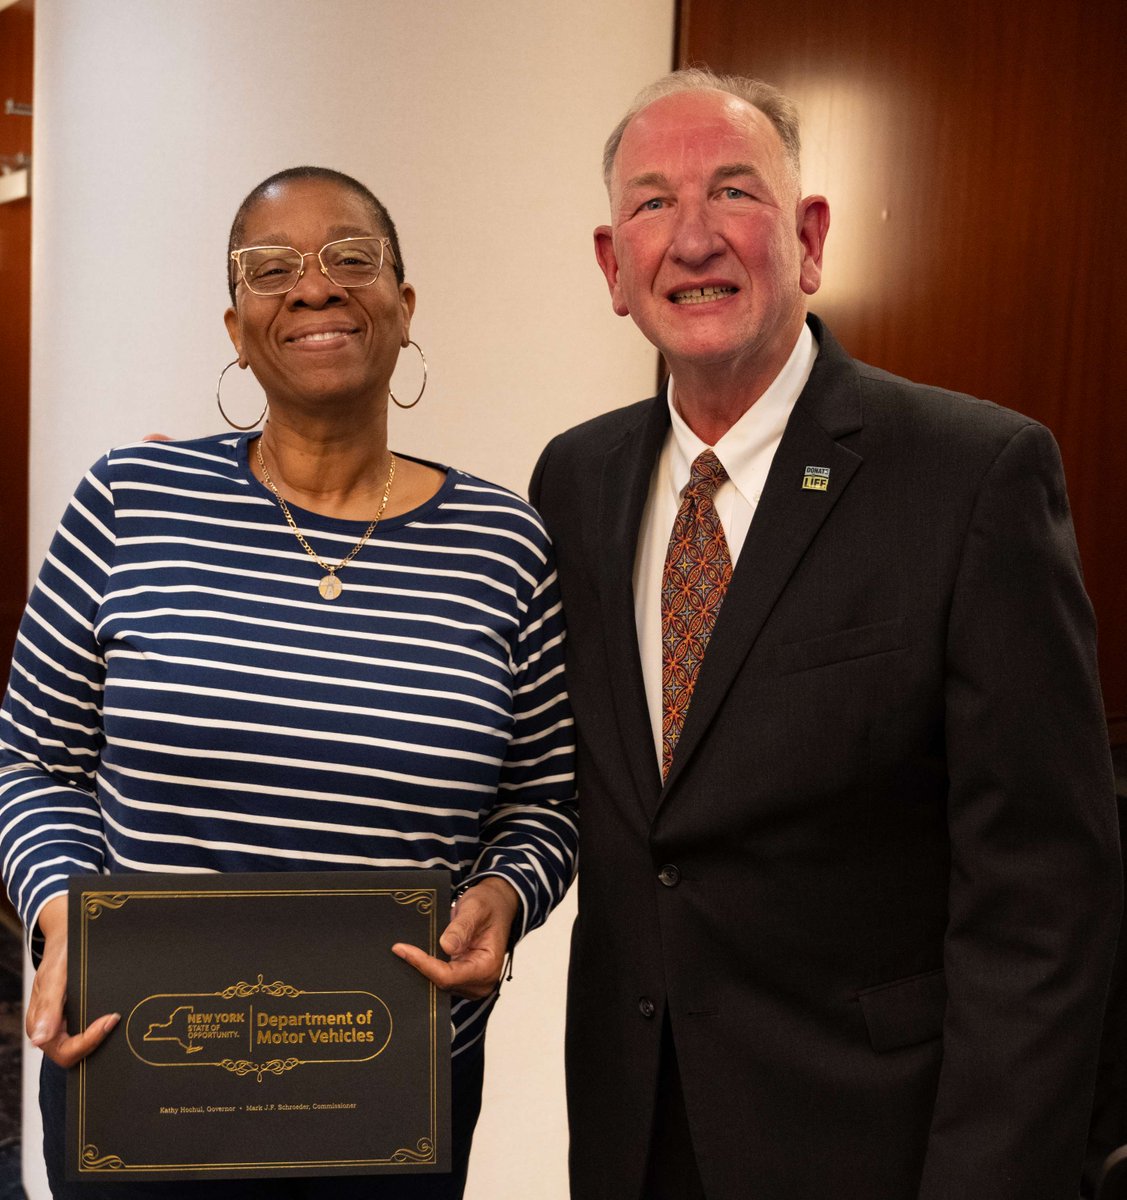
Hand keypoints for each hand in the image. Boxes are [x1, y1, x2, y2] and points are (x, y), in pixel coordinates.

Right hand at [26, 895, 119, 1066]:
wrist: (68, 933)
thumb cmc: (60, 952)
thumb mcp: (56, 975)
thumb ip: (49, 1006)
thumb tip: (39, 1040)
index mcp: (40, 1023)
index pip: (65, 1051)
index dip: (88, 1041)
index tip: (110, 1020)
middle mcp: (51, 1026)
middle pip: (75, 1053)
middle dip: (96, 1040)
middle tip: (116, 1019)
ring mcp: (63, 1021)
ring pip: (82, 1042)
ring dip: (100, 1033)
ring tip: (118, 1016)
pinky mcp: (75, 1013)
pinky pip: (87, 1027)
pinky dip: (101, 1024)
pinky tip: (115, 1013)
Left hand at [392, 877, 519, 999]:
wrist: (497, 905)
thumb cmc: (489, 905)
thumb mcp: (475, 908)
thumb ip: (461, 928)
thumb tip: (446, 946)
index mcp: (487, 967)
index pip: (448, 976)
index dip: (424, 964)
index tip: (403, 949)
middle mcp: (481, 982)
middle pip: (442, 983)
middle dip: (420, 967)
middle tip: (399, 949)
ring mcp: (472, 984)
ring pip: (439, 983)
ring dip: (422, 968)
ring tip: (404, 951)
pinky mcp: (464, 980)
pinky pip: (441, 979)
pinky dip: (428, 967)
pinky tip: (415, 955)